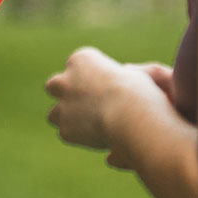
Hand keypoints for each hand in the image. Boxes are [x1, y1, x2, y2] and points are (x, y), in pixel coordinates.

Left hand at [44, 47, 172, 168]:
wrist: (131, 115)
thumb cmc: (141, 92)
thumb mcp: (142, 73)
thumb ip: (131, 72)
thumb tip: (125, 71)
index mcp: (81, 59)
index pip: (76, 65)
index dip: (88, 79)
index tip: (102, 88)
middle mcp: (65, 80)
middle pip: (55, 86)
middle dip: (66, 95)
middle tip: (84, 105)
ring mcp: (62, 106)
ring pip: (55, 113)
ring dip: (68, 118)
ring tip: (90, 126)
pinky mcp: (65, 129)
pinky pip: (67, 133)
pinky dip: (80, 137)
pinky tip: (99, 138)